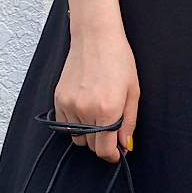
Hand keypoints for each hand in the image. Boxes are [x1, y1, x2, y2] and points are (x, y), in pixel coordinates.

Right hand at [54, 14, 139, 163]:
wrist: (95, 37)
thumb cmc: (118, 60)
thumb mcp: (133, 92)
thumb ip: (129, 122)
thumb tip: (125, 145)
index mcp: (107, 110)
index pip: (104, 150)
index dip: (112, 155)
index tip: (116, 153)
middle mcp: (85, 110)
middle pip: (90, 146)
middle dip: (102, 143)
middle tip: (111, 130)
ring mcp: (69, 105)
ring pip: (76, 137)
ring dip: (88, 135)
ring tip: (98, 116)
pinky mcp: (58, 99)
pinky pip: (64, 125)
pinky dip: (75, 124)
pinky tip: (85, 109)